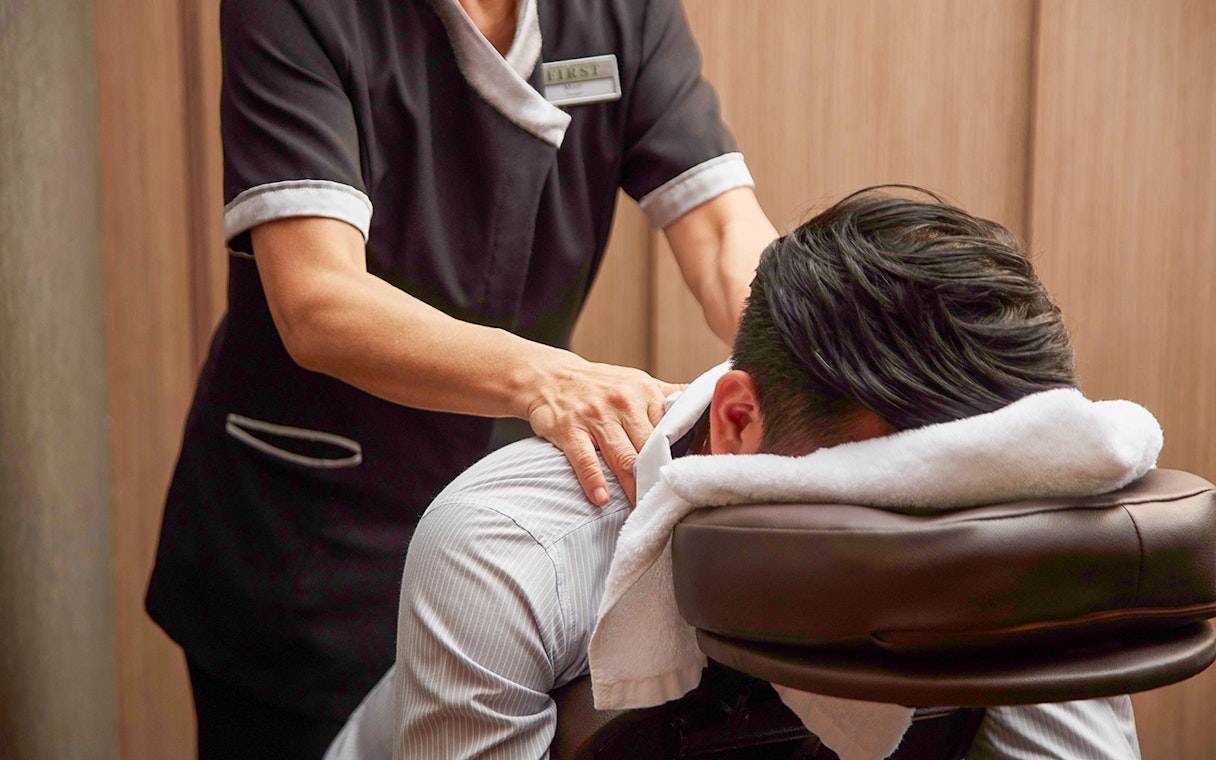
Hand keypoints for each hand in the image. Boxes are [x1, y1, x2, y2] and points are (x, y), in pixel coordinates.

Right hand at [524, 358, 681, 505]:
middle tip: (672, 502)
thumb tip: (707, 418)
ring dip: (634, 486)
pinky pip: (584, 459)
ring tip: (644, 508)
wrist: (549, 376)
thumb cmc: (599, 385)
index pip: (675, 425)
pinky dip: (594, 481)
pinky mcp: (569, 429)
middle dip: (662, 476)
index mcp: (646, 392)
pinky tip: (602, 498)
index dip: (686, 453)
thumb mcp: (638, 383)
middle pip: (652, 447)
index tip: (694, 475)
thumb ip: (669, 400)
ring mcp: (595, 416)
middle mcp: (623, 402)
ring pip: (623, 457)